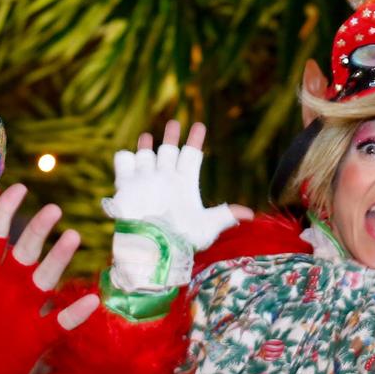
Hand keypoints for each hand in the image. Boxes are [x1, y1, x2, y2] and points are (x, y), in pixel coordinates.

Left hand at [0, 183, 100, 373]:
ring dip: (58, 259)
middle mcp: (6, 286)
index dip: (4, 213)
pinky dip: (75, 314)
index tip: (18, 190)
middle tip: (51, 210)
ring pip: (45, 278)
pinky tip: (91, 301)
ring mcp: (24, 309)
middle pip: (24, 252)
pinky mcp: (37, 335)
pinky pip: (60, 323)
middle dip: (38, 231)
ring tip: (70, 237)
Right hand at [102, 120, 250, 292]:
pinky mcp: (125, 186)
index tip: (200, 125)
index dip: (195, 139)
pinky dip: (125, 158)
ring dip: (146, 145)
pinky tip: (129, 157)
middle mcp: (165, 179)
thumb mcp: (206, 227)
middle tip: (174, 121)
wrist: (152, 251)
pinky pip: (124, 162)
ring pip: (145, 154)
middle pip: (168, 150)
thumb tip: (251, 214)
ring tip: (146, 136)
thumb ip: (225, 216)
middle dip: (171, 135)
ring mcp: (145, 181)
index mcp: (184, 183)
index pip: (191, 155)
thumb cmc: (180, 241)